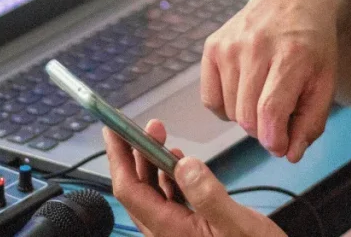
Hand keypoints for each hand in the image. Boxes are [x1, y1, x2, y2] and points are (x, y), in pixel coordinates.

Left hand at [104, 120, 285, 236]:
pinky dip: (169, 176)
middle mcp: (168, 232)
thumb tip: (183, 164)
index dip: (118, 158)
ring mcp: (178, 232)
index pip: (130, 191)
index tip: (113, 130)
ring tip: (159, 135)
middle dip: (134, 154)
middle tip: (141, 125)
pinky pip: (170, 199)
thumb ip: (209, 195)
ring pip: (152, 193)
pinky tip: (177, 161)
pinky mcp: (191, 229)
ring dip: (152, 162)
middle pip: (137, 190)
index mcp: (171, 231)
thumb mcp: (237, 226)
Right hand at [202, 0, 341, 160]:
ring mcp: (230, 45)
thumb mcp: (325, 82)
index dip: (275, 140)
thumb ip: (311, 122)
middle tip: (278, 117)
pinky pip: (210, 100)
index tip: (282, 145)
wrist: (294, 1)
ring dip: (246, 116)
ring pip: (229, 111)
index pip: (270, 113)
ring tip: (263, 96)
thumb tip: (289, 154)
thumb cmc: (313, 46)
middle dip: (263, 130)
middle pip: (247, 117)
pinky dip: (226, 106)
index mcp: (292, 56)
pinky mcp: (213, 46)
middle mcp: (257, 46)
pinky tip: (243, 92)